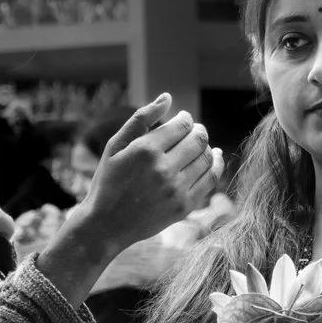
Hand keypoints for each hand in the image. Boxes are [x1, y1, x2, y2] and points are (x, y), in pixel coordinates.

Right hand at [76, 94, 222, 254]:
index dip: (186, 118)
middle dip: (199, 130)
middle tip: (194, 130)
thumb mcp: (115, 146)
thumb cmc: (108, 181)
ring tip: (198, 146)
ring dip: (206, 147)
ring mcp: (176, 190)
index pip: (182, 124)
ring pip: (206, 158)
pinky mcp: (184, 206)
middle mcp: (163, 169)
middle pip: (198, 140)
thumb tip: (167, 97)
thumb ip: (141, 119)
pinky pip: (210, 180)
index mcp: (145, 150)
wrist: (106, 225)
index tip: (183, 119)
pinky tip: (212, 158)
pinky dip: (215, 165)